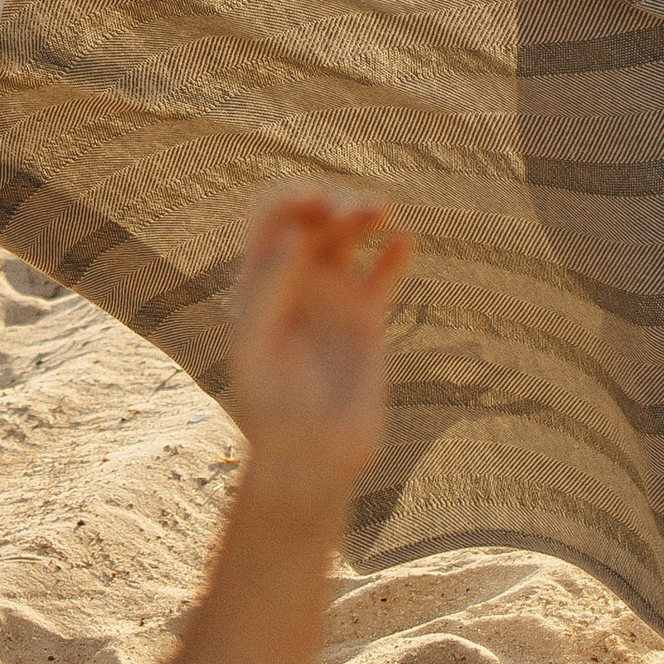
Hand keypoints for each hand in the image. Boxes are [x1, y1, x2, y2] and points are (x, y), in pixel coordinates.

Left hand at [226, 191, 410, 506]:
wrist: (309, 460)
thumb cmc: (271, 408)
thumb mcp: (258, 346)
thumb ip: (273, 289)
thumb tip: (296, 234)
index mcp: (258, 286)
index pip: (270, 224)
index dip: (290, 204)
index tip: (315, 204)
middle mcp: (293, 285)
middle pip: (313, 225)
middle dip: (331, 207)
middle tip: (353, 210)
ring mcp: (329, 301)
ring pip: (346, 242)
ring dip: (361, 216)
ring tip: (382, 210)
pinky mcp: (363, 322)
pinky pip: (380, 278)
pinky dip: (393, 257)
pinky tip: (404, 241)